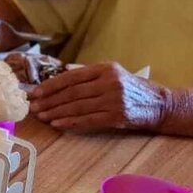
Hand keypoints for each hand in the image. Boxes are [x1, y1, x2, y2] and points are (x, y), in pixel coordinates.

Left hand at [28, 62, 166, 131]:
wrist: (159, 104)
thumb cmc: (131, 88)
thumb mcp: (113, 73)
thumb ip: (89, 73)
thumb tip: (62, 72)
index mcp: (105, 69)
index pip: (71, 77)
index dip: (51, 85)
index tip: (36, 92)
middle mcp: (109, 82)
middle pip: (72, 93)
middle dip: (50, 101)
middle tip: (33, 107)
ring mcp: (114, 100)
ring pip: (78, 107)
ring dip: (56, 113)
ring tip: (41, 116)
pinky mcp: (117, 117)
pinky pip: (88, 120)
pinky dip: (70, 122)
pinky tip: (57, 124)